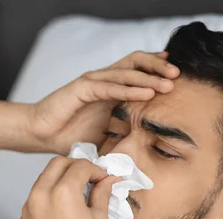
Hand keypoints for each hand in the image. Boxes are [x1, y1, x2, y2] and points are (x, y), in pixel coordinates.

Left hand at [19, 157, 119, 218]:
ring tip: (77, 191)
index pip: (80, 167)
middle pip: (58, 163)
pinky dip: (50, 192)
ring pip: (44, 177)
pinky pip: (36, 194)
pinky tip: (63, 206)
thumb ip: (102, 194)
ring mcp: (29, 205)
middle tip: (90, 177)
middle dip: (75, 166)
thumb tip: (108, 179)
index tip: (103, 178)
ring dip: (61, 177)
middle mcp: (41, 193)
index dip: (96, 169)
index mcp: (63, 192)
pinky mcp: (23, 216)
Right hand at [28, 51, 179, 154]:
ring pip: (127, 72)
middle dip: (159, 68)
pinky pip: (110, 86)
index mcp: (111, 90)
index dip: (158, 72)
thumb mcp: (106, 138)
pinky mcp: (83, 87)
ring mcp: (94, 82)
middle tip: (179, 76)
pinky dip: (129, 89)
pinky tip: (146, 93)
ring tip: (169, 83)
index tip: (180, 80)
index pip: (139, 73)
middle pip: (137, 64)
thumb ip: (124, 137)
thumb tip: (149, 151)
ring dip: (149, 77)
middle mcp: (105, 81)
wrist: (41, 135)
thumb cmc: (71, 137)